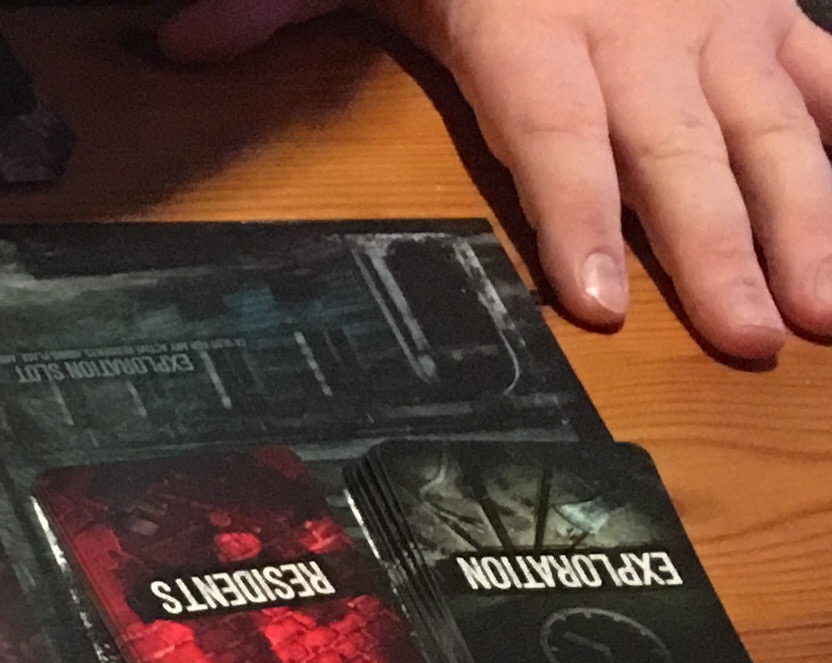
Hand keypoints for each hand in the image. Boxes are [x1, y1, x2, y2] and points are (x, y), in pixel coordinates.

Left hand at [160, 0, 831, 356]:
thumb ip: (281, 4)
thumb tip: (183, 47)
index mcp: (534, 30)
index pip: (558, 139)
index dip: (581, 219)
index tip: (604, 300)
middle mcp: (640, 36)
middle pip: (680, 159)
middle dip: (721, 253)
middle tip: (750, 340)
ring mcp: (718, 26)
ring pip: (772, 134)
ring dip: (807, 224)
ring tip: (823, 311)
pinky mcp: (768, 15)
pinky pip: (825, 81)